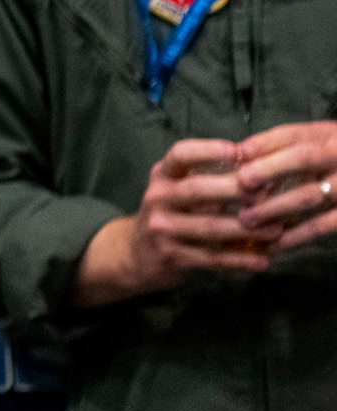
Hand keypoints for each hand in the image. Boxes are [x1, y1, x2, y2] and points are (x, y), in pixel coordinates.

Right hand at [72, 138, 279, 307]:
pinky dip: (239, 260)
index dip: (209, 150)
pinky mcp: (170, 256)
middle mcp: (157, 197)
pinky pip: (210, 258)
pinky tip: (262, 260)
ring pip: (207, 227)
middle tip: (268, 192)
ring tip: (275, 231)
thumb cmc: (171, 215)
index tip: (238, 151)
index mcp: (161, 175)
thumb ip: (208, 181)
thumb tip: (258, 170)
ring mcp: (161, 227)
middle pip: (196, 189)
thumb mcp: (177, 191)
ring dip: (245, 229)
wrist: (137, 254)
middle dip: (234, 190)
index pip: (180, 154)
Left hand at [235, 122, 336, 249]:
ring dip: (274, 207)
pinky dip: (295, 236)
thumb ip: (286, 147)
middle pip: (303, 158)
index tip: (239, 153)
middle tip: (241, 182)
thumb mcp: (320, 144)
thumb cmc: (336, 160)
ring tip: (246, 219)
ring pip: (309, 194)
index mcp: (329, 136)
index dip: (265, 143)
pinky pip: (322, 225)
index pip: (294, 134)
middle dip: (268, 169)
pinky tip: (272, 244)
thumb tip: (242, 155)